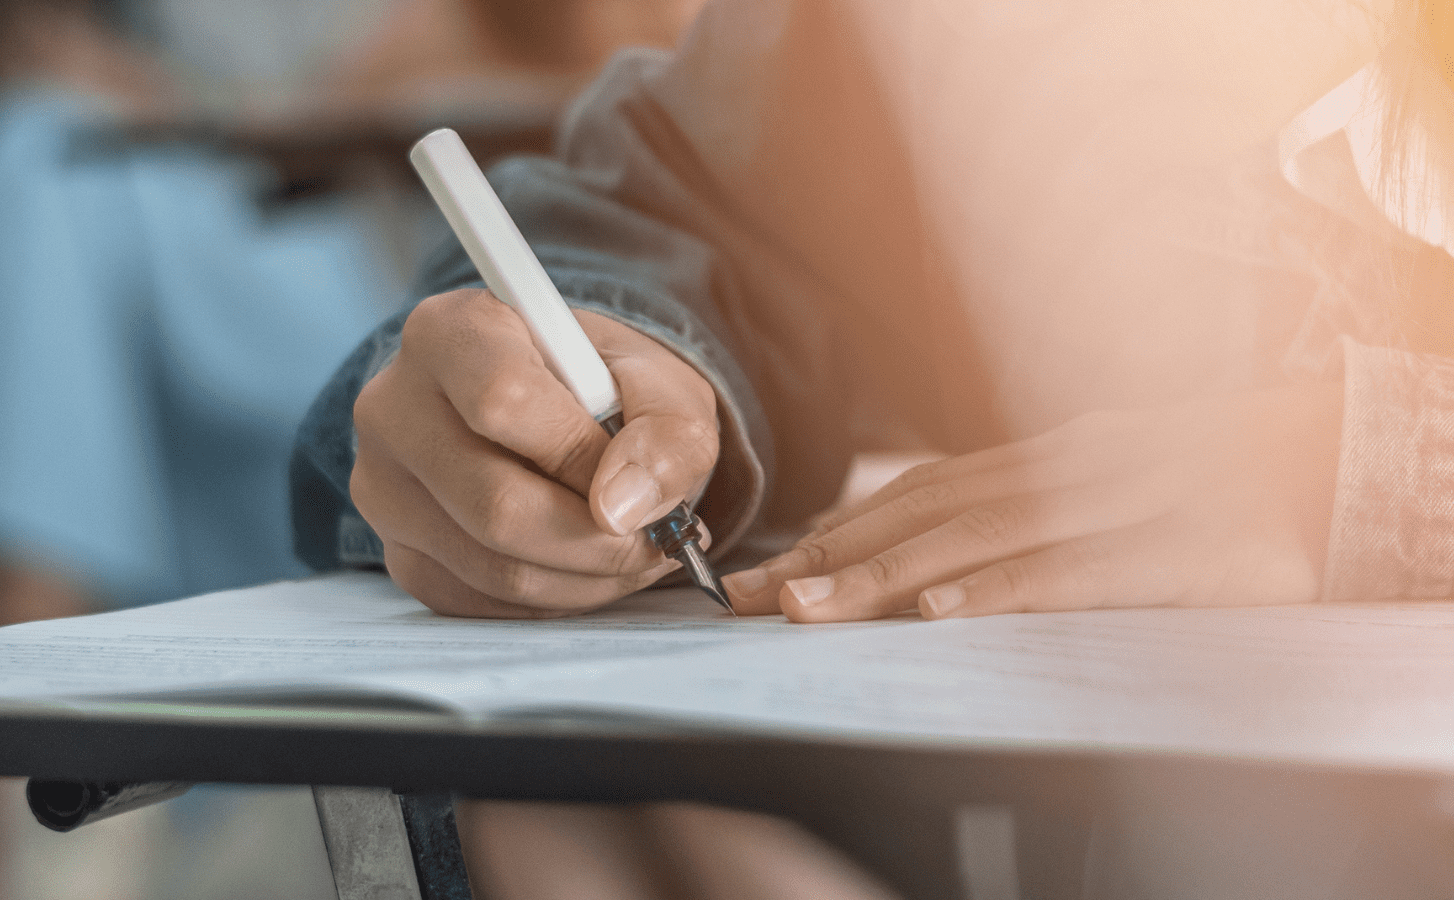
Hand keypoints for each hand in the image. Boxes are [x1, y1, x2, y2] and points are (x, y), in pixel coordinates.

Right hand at [351, 289, 718, 616]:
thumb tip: (623, 508)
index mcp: (450, 331)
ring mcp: (383, 486)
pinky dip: (553, 598)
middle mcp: (394, 405)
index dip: (582, 457)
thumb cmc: (603, 389)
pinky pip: (481, 601)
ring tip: (633, 554)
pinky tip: (586, 566)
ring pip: (493, 566)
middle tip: (656, 541)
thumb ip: (666, 433)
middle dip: (597, 541)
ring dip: (585, 578)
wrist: (557, 413)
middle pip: (495, 504)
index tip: (638, 480)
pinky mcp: (398, 552)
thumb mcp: (659, 385)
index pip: (504, 400)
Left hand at [721, 384, 1343, 620]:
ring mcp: (1127, 500)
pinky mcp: (1183, 549)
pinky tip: (942, 612)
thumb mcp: (1117, 479)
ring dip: (888, 574)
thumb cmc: (1224, 476)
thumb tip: (942, 554)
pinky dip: (1004, 591)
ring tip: (811, 606)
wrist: (1349, 454)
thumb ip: (1034, 507)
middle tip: (755, 595)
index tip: (769, 571)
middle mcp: (1072, 464)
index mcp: (1052, 452)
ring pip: (985, 539)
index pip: (923, 492)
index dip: (841, 530)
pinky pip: (1080, 572)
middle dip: (836, 556)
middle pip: (932, 511)